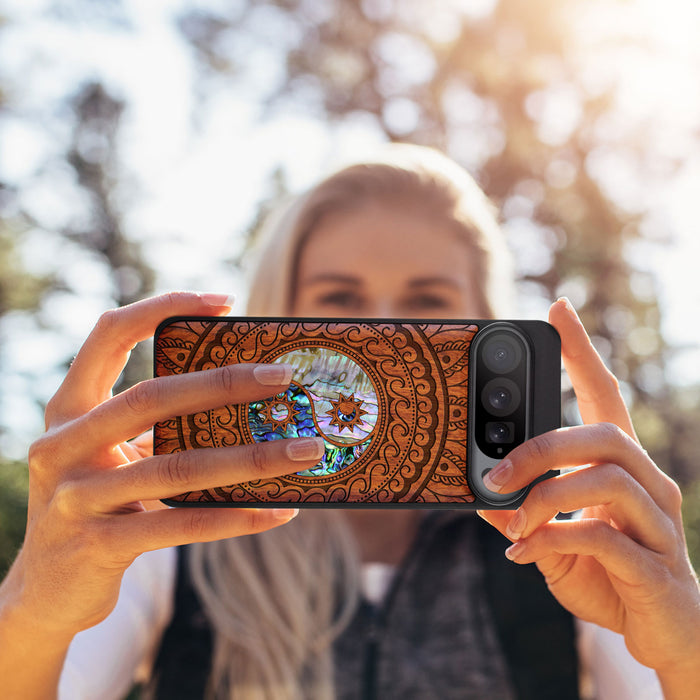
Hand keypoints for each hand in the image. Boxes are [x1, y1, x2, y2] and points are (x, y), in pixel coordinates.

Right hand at [2, 292, 323, 639]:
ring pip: (176, 467)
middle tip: (285, 376)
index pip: (108, 335)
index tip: (224, 300)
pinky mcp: (98, 545)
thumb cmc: (98, 504)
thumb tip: (249, 401)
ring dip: (252, 458)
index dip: (162, 307)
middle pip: (151, 397)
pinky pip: (182, 525)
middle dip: (224, 383)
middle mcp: (62, 445)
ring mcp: (76, 497)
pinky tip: (279, 511)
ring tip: (305, 450)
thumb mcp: (113, 456)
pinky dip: (236, 517)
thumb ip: (157, 427)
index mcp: (69, 409)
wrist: (46, 590)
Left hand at [478, 298, 699, 691]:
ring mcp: (659, 524)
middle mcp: (649, 484)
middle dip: (541, 447)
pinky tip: (524, 554)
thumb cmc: (609, 577)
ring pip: (607, 479)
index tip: (558, 309)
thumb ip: (523, 515)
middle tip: (495, 472)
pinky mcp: (657, 567)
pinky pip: (604, 538)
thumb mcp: (553, 540)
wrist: (664, 635)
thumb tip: (480, 495)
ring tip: (512, 522)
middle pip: (604, 434)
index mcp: (622, 468)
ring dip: (545, 497)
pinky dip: (554, 540)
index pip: (605, 395)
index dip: (582, 352)